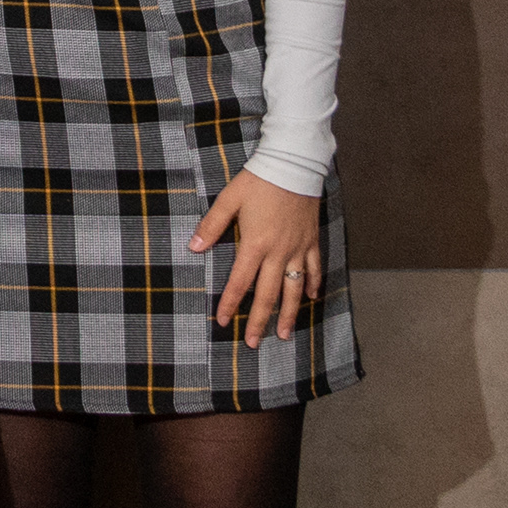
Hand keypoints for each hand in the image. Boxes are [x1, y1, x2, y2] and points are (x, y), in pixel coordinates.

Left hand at [193, 169, 327, 346]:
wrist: (294, 164)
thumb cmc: (258, 180)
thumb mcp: (229, 199)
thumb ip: (211, 225)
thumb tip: (193, 248)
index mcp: (255, 244)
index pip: (239, 282)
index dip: (230, 303)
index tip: (223, 322)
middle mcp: (278, 252)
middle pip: (268, 294)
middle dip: (259, 320)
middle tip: (253, 343)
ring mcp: (298, 248)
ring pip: (294, 289)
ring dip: (288, 314)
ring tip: (283, 335)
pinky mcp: (311, 240)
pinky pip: (313, 269)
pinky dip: (312, 285)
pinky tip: (310, 298)